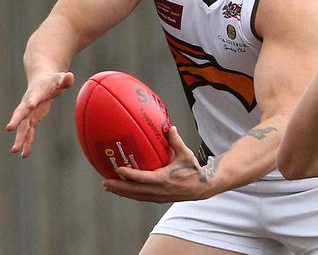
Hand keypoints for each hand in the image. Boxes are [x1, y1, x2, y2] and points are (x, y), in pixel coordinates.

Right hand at [6, 72, 74, 156]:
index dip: (31, 101)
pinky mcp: (32, 120)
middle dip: (16, 120)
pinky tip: (24, 154)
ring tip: (15, 151)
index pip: (33, 97)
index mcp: (36, 93)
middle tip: (9, 128)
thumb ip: (65, 79)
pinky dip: (27, 142)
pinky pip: (28, 132)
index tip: (29, 106)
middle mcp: (28, 104)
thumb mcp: (61, 79)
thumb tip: (69, 77)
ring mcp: (29, 114)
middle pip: (21, 113)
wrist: (42, 83)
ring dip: (20, 138)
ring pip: (23, 127)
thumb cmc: (53, 81)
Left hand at [103, 126, 217, 202]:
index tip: (118, 169)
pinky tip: (124, 191)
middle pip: (134, 191)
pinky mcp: (159, 199)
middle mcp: (159, 190)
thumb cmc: (194, 170)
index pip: (142, 178)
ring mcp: (158, 196)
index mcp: (164, 179)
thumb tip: (170, 128)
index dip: (129, 175)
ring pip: (136, 196)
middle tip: (105, 183)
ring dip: (122, 192)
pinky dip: (131, 194)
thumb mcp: (186, 154)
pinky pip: (141, 197)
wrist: (202, 187)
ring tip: (109, 187)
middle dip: (118, 187)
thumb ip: (176, 141)